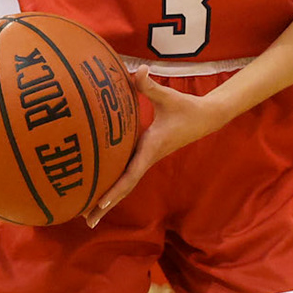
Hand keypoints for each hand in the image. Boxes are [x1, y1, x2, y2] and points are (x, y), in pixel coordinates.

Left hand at [84, 70, 234, 226]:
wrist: (206, 117)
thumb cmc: (186, 107)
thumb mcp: (168, 97)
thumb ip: (149, 86)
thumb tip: (139, 71)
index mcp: (151, 149)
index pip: (130, 174)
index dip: (115, 189)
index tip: (101, 203)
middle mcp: (147, 158)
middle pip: (124, 187)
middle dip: (106, 204)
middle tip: (87, 221)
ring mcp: (146, 159)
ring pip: (126, 183)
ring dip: (108, 199)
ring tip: (88, 215)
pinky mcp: (146, 155)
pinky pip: (127, 174)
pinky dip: (115, 186)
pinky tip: (101, 189)